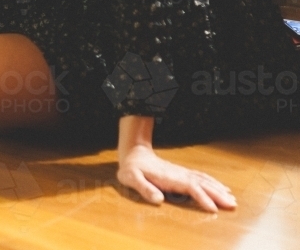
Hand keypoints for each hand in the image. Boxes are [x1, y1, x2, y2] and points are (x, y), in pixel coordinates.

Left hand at [117, 144, 235, 212]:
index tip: (214, 208)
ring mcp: (182, 173)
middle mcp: (179, 174)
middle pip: (202, 184)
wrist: (134, 154)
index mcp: (169, 178)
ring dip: (218, 189)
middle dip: (218, 195)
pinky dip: (213, 183)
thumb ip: (144, 188)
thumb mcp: (131, 178)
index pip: (190, 187)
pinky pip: (201, 178)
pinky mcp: (183, 173)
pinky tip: (221, 188)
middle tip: (232, 205)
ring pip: (204, 180)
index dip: (202, 197)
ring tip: (232, 199)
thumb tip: (158, 200)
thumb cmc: (131, 168)